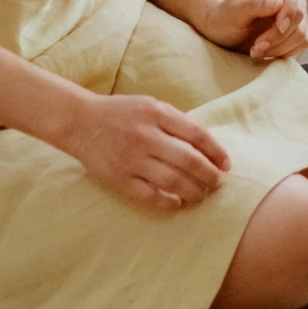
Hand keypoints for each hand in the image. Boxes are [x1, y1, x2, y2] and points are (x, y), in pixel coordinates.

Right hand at [63, 90, 230, 209]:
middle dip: (210, 176)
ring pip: (173, 181)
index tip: (227, 164)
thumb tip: (208, 144)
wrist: (80, 122)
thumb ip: (176, 122)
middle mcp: (145, 136)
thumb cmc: (121, 112)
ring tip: (202, 194)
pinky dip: (169, 202)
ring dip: (194, 191)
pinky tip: (178, 201)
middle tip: (218, 184)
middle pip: (189, 161)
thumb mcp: (151, 106)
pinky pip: (150, 196)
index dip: (217, 152)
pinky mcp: (119, 179)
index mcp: (156, 113)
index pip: (197, 135)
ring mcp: (131, 159)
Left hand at [199, 0, 307, 61]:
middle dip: (279, 35)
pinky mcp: (296, 28)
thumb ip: (254, 5)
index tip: (279, 28)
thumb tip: (278, 2)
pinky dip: (285, 51)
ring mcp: (292, 11)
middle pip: (298, 13)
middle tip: (257, 47)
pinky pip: (302, 41)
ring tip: (257, 50)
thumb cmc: (224, 20)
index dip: (289, 9)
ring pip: (302, 31)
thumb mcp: (233, 13)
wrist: (223, 34)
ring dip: (280, 46)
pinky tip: (267, 51)